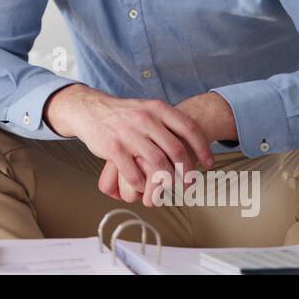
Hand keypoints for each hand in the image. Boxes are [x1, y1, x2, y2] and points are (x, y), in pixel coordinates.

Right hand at [47, 85, 214, 206]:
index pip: (189, 128)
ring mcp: (129, 134)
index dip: (203, 148)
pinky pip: (134, 173)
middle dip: (187, 172)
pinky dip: (142, 184)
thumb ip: (168, 121)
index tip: (209, 163)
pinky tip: (143, 187)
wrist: (89, 110)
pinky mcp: (113, 148)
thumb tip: (195, 140)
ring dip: (166, 182)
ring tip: (168, 189)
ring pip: (158, 164)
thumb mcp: (147, 108)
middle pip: (176, 150)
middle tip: (190, 183)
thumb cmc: (123, 114)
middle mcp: (145, 119)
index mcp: (157, 108)